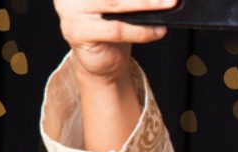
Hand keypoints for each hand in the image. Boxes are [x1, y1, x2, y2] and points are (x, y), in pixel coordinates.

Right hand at [55, 0, 172, 83]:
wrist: (101, 60)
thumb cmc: (111, 26)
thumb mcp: (120, 3)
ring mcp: (70, 10)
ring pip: (115, 3)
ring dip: (146, 4)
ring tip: (168, 4)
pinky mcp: (77, 31)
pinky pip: (116, 30)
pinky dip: (141, 31)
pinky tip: (158, 30)